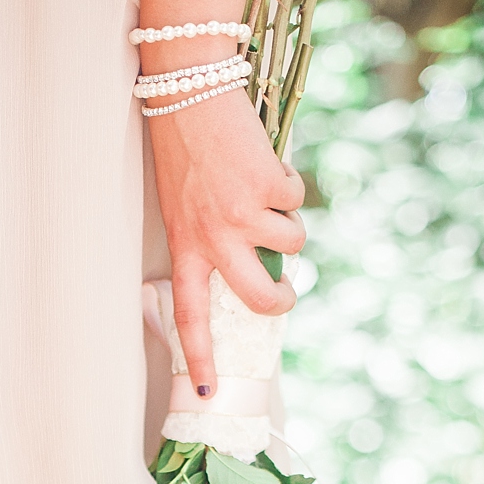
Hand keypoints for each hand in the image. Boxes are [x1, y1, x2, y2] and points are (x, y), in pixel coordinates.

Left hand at [148, 89, 305, 396]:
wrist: (190, 89)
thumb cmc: (187, 151)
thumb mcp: (185, 208)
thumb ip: (211, 244)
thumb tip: (261, 270)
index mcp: (186, 249)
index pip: (192, 319)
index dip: (202, 359)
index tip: (208, 394)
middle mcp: (214, 240)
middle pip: (261, 299)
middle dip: (282, 301)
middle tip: (285, 292)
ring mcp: (243, 215)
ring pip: (294, 243)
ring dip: (290, 219)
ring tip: (264, 192)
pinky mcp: (269, 187)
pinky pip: (297, 199)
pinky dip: (290, 182)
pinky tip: (264, 162)